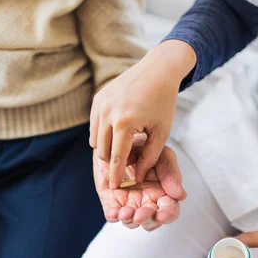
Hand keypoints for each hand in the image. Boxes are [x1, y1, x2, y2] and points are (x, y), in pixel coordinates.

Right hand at [89, 40, 196, 188]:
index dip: (116, 175)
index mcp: (125, 123)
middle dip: (111, 162)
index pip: (117, 157)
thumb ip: (150, 157)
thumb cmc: (163, 102)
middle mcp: (108, 113)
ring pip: (94, 140)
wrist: (157, 70)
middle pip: (102, 151)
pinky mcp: (97, 99)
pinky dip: (102, 134)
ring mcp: (100, 105)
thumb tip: (138, 177)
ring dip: (105, 149)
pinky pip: (94, 126)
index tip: (115, 187)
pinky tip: (116, 134)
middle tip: (123, 167)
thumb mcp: (161, 132)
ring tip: (120, 150)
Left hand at [93, 144, 186, 230]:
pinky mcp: (112, 201)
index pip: (169, 211)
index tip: (162, 215)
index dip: (167, 215)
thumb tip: (181, 196)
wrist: (119, 139)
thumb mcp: (162, 155)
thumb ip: (171, 174)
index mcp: (163, 194)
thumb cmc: (145, 148)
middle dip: (146, 219)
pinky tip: (115, 212)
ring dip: (129, 220)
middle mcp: (147, 203)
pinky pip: (112, 214)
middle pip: (150, 221)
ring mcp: (129, 204)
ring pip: (131, 221)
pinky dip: (114, 215)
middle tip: (140, 214)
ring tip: (125, 212)